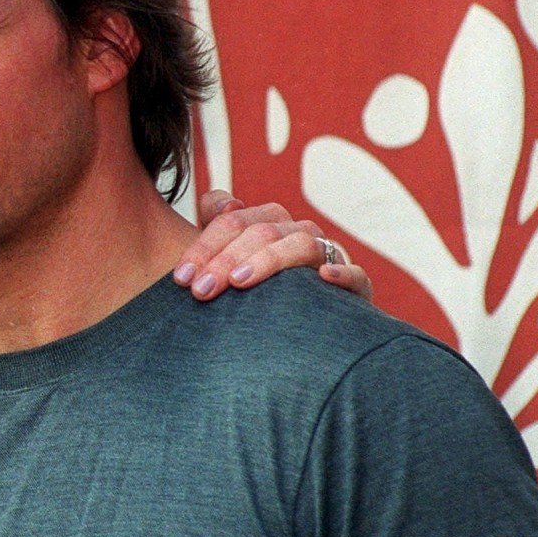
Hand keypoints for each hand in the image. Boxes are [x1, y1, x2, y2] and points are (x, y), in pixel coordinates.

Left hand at [173, 191, 373, 301]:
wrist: (308, 333)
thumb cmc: (258, 295)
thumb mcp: (229, 262)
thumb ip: (215, 227)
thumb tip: (222, 203)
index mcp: (268, 223)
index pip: (232, 220)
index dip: (203, 246)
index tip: (180, 278)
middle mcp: (298, 233)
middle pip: (261, 231)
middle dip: (225, 259)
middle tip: (200, 290)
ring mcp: (329, 257)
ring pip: (302, 244)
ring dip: (269, 261)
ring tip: (240, 282)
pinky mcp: (356, 288)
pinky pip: (356, 275)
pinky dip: (343, 273)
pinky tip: (323, 277)